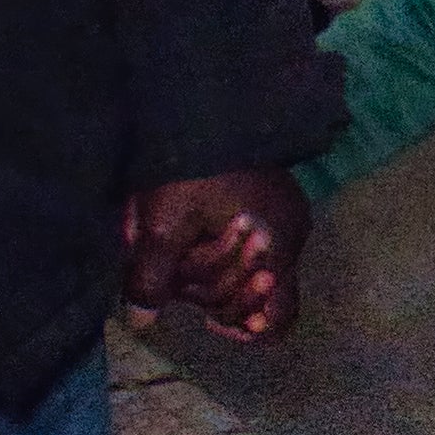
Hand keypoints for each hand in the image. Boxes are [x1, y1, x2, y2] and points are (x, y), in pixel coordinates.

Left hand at [122, 171, 309, 344]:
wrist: (208, 105)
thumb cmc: (190, 169)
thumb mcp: (163, 227)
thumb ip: (153, 280)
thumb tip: (142, 323)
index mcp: (277, 245)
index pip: (278, 318)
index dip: (243, 329)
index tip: (206, 321)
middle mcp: (291, 236)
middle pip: (254, 298)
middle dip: (213, 292)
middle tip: (181, 264)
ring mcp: (286, 217)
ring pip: (250, 270)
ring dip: (213, 269)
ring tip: (183, 242)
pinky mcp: (275, 201)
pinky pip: (255, 245)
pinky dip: (224, 250)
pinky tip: (198, 238)